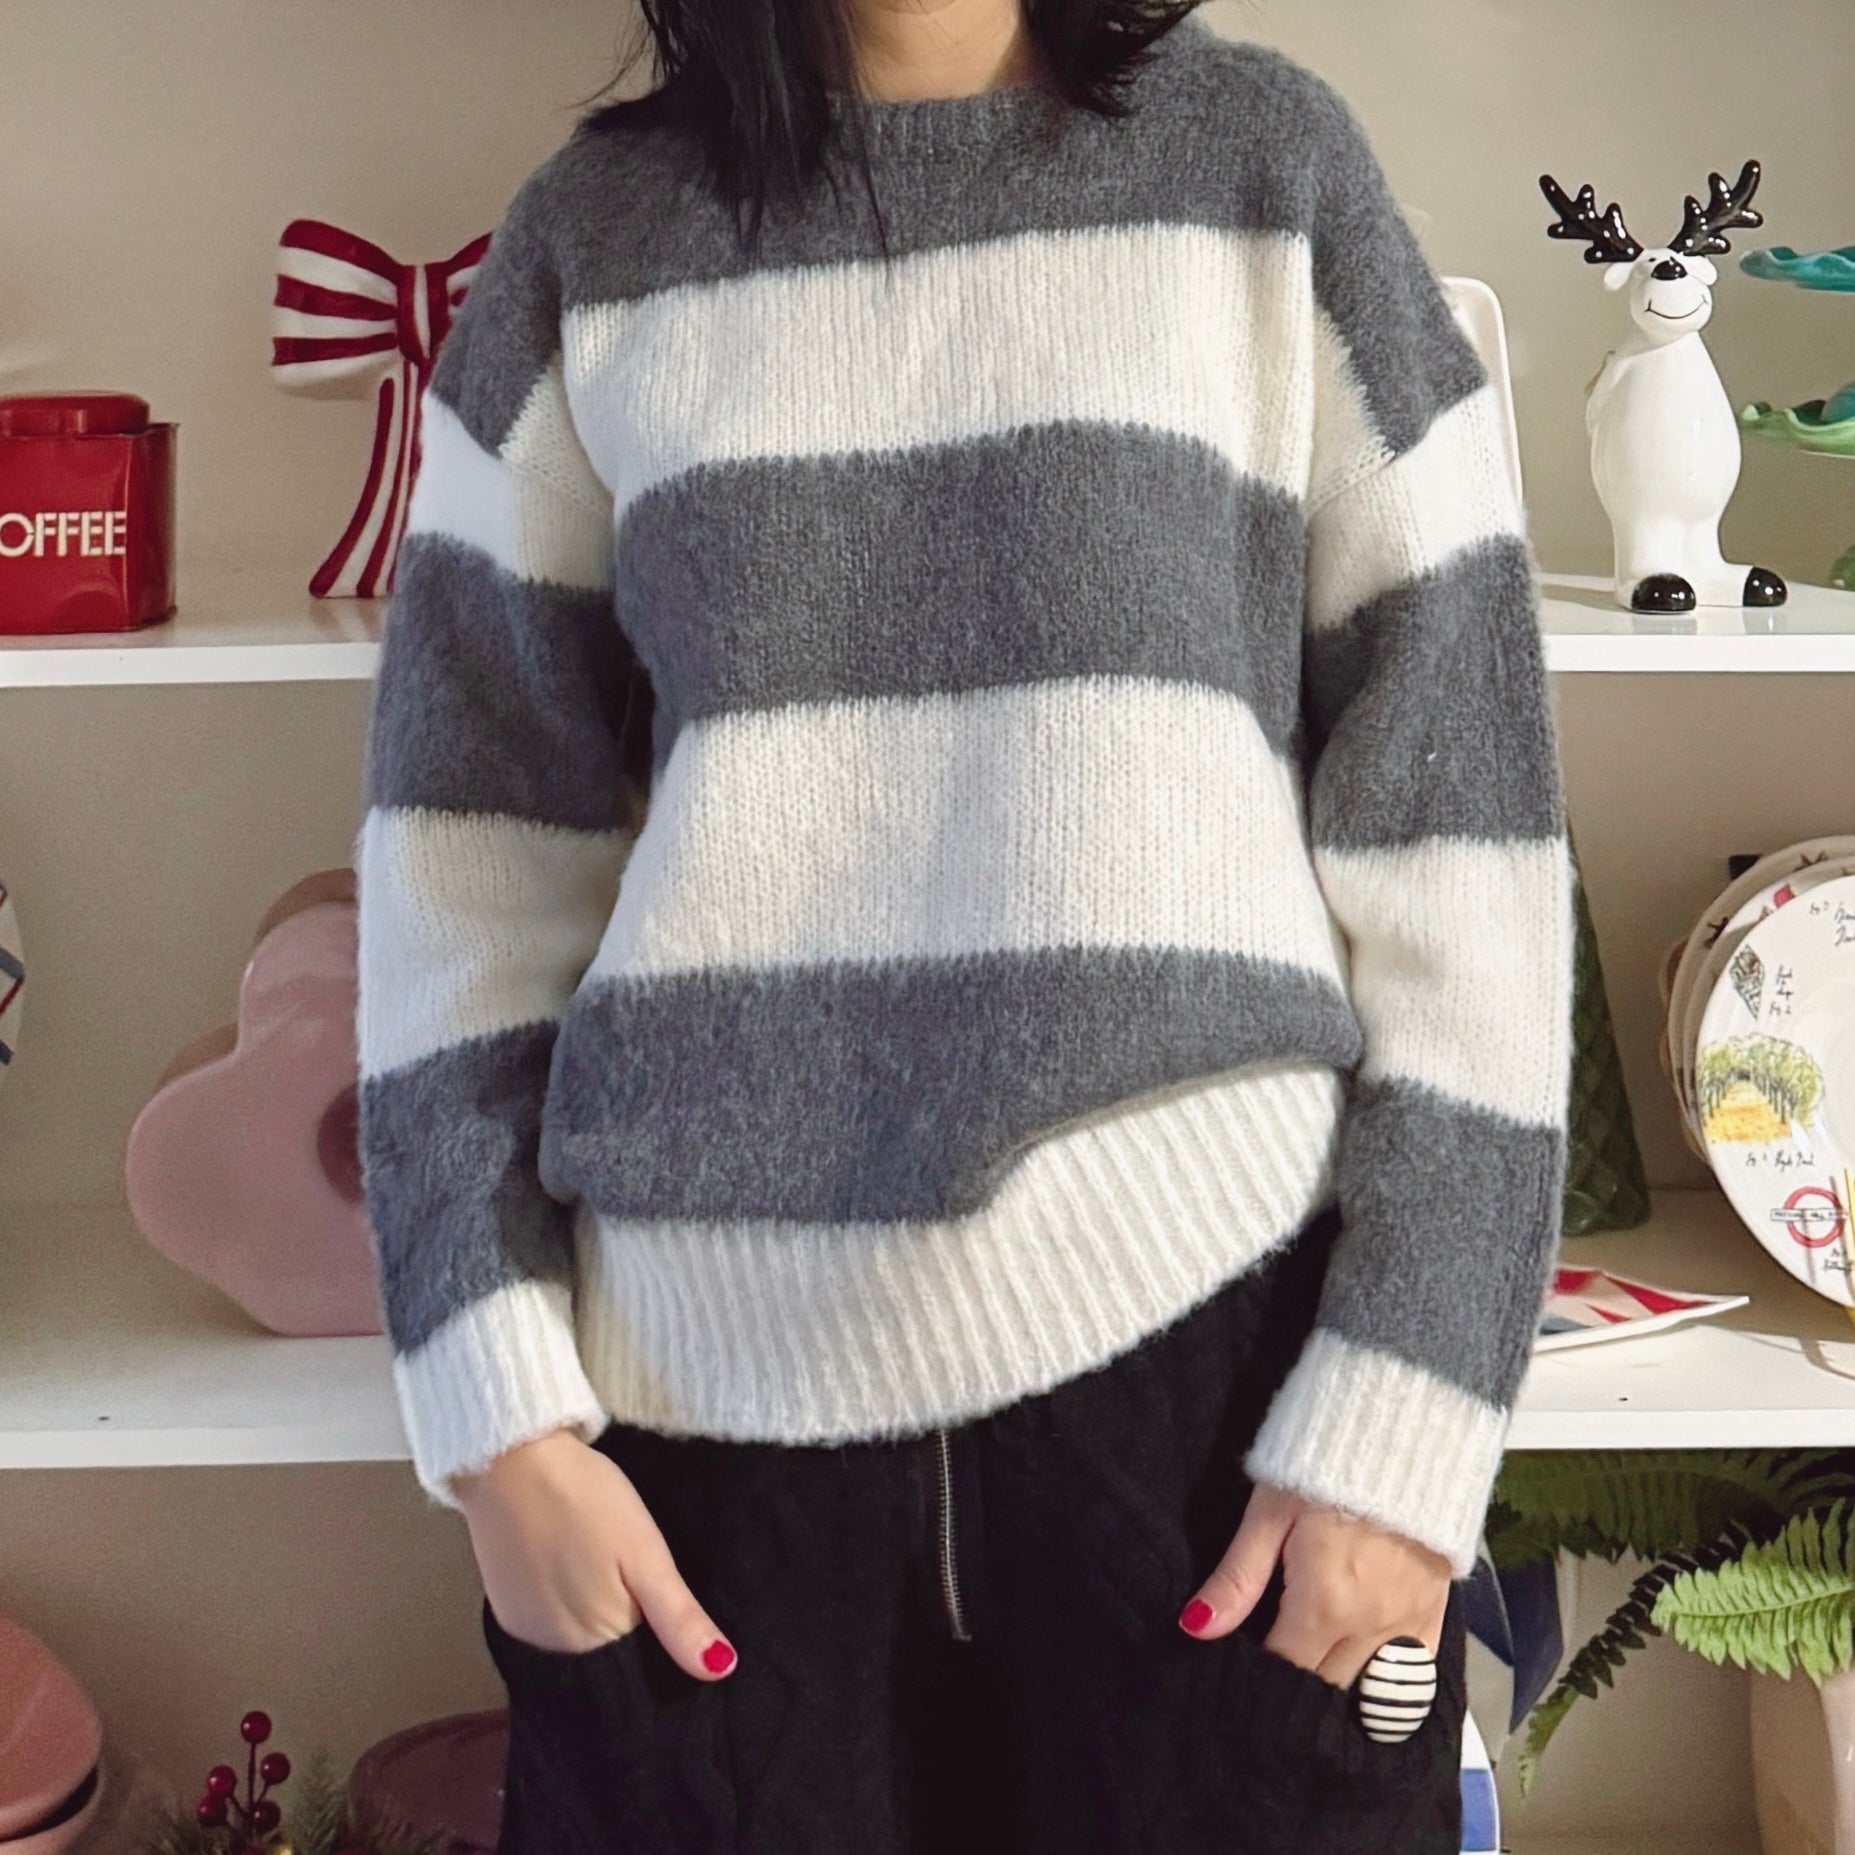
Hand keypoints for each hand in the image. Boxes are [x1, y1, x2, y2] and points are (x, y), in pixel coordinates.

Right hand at [453, 1426, 736, 1680]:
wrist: (509, 1458)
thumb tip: (721, 1670)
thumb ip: (678, 1617)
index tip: (678, 1613)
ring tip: (611, 1573)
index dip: (666, 1645)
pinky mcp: (506, 1612)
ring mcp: (526, 1633)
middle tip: (643, 1580)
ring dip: (599, 1620)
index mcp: (598, 1642)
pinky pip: (549, 1627)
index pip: (645, 1667)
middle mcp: (556, 1653)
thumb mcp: (645, 1552)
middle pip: (611, 1656)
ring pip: (580, 1643)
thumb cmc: (585, 1498)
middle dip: (635, 1633)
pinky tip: (579, 1572)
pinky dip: (568, 1609)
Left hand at [1177, 1481, 1449, 1687]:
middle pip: (1325, 1684)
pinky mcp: (1436, 1612)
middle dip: (1297, 1676)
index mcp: (1323, 1607)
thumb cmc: (1323, 1467)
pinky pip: (1413, 1674)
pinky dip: (1386, 1679)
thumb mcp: (1270, 1512)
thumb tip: (1194, 1628)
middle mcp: (1370, 1629)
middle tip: (1278, 1646)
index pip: (1286, 1668)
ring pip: (1368, 1688)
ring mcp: (1409, 1625)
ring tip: (1315, 1657)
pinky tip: (1364, 1666)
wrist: (1404, 1432)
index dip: (1260, 1670)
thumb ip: (1238, 1577)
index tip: (1245, 1655)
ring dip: (1338, 1680)